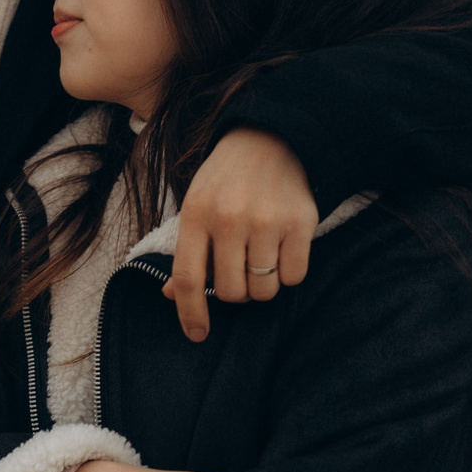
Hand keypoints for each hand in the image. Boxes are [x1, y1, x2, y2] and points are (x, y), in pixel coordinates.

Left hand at [170, 127, 314, 340]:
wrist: (272, 137)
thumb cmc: (227, 179)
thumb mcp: (197, 205)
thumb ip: (187, 251)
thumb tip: (170, 295)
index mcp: (196, 214)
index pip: (187, 278)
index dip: (190, 313)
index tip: (197, 335)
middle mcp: (229, 218)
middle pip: (230, 292)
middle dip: (235, 292)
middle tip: (239, 270)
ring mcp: (267, 221)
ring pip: (263, 290)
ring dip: (262, 285)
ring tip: (261, 258)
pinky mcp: (300, 222)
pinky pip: (294, 276)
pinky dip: (288, 273)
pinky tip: (283, 250)